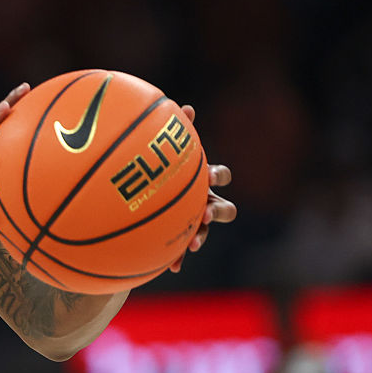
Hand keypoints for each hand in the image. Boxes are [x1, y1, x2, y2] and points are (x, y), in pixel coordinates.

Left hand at [169, 104, 236, 272]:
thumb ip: (177, 130)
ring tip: (193, 243)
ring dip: (201, 235)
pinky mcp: (180, 237)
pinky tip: (171, 266)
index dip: (219, 177)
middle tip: (206, 211)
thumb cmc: (161, 165)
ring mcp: (194, 221)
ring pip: (205, 231)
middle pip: (224, 208)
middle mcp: (205, 199)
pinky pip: (182, 248)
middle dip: (218, 210)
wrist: (147, 192)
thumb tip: (186, 106)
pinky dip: (179, 255)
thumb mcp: (168, 149)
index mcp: (202, 178)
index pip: (220, 176)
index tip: (211, 177)